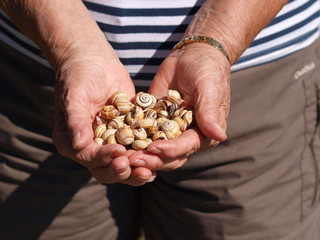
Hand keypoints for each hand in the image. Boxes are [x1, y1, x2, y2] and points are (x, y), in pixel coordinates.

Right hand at [52, 45, 154, 185]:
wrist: (93, 59)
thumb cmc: (78, 75)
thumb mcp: (74, 96)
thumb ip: (76, 121)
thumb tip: (79, 145)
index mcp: (72, 140)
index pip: (88, 156)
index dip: (104, 158)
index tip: (119, 154)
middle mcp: (90, 145)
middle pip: (106, 167)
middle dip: (124, 171)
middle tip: (140, 171)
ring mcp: (109, 140)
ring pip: (123, 162)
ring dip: (136, 169)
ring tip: (151, 172)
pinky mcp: (126, 132)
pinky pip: (135, 147)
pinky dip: (146, 154)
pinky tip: (159, 157)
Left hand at [129, 43, 230, 170]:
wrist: (192, 54)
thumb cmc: (207, 70)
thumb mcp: (209, 89)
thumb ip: (210, 113)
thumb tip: (220, 136)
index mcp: (204, 133)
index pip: (186, 147)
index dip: (170, 150)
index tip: (154, 148)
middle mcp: (186, 136)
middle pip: (169, 156)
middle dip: (151, 159)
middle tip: (132, 159)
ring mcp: (169, 130)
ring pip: (153, 148)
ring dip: (139, 153)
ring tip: (122, 155)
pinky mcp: (155, 121)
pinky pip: (142, 132)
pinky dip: (131, 138)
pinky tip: (116, 141)